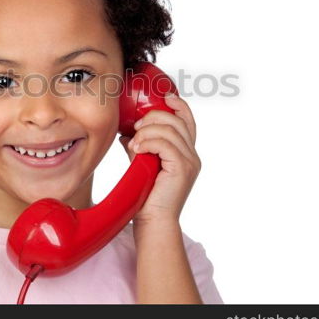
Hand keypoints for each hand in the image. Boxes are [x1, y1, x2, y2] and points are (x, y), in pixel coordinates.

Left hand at [118, 92, 201, 224]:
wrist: (152, 221)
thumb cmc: (146, 197)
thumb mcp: (142, 164)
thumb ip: (139, 147)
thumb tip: (127, 134)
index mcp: (186, 153)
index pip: (188, 120)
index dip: (178, 105)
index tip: (164, 97)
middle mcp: (192, 155)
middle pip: (177, 120)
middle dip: (154, 117)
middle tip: (136, 128)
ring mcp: (189, 162)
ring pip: (170, 130)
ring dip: (147, 131)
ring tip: (134, 142)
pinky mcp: (182, 168)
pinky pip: (165, 143)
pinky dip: (148, 141)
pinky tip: (137, 148)